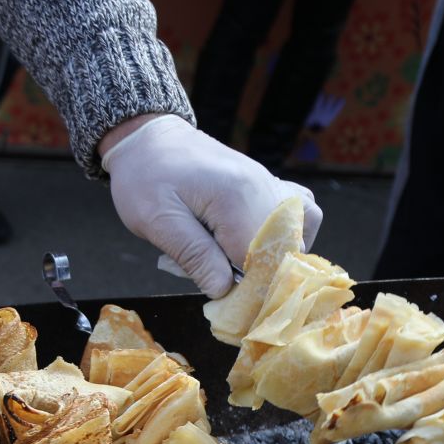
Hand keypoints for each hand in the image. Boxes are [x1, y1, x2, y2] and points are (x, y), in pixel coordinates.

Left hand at [101, 114, 321, 297]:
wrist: (148, 137)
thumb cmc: (144, 178)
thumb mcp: (155, 220)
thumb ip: (192, 255)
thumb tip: (223, 290)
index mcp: (236, 198)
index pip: (262, 260)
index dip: (249, 290)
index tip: (230, 306)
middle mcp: (263, 188)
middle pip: (286, 248)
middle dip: (261, 276)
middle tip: (223, 282)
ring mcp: (269, 184)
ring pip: (299, 232)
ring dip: (275, 256)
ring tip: (239, 265)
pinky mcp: (266, 185)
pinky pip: (299, 211)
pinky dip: (286, 234)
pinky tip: (256, 246)